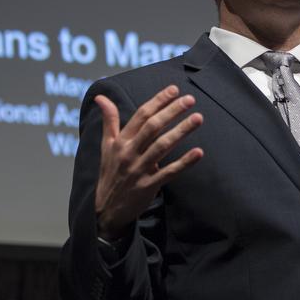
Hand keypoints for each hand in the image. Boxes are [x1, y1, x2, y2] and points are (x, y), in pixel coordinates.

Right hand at [94, 85, 203, 238]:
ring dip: (181, 131)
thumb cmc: (109, 173)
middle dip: (172, 111)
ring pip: (162, 146)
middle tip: (190, 99)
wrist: (106, 209)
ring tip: (198, 118)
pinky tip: (199, 152)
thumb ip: (108, 120)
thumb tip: (100, 97)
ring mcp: (139, 169)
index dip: (158, 101)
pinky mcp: (148, 186)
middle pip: (153, 127)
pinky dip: (184, 162)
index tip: (174, 90)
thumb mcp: (106, 146)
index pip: (141, 116)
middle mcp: (129, 153)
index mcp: (121, 141)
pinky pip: (169, 172)